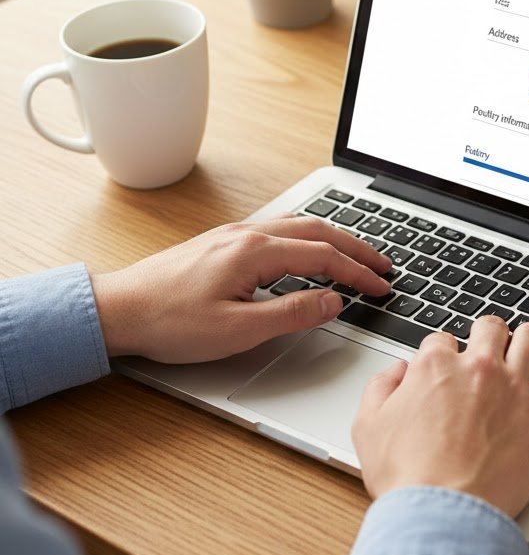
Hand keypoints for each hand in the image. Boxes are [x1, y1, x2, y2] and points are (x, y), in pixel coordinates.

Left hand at [92, 216, 391, 362]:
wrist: (118, 309)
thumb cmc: (169, 322)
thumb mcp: (238, 330)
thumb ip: (292, 313)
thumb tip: (332, 302)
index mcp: (256, 252)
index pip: (324, 256)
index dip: (358, 273)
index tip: (381, 287)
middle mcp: (248, 234)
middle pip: (319, 231)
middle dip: (357, 248)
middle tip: (383, 265)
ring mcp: (235, 234)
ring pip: (300, 225)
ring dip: (334, 238)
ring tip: (356, 254)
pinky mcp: (223, 242)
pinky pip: (280, 229)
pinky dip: (309, 237)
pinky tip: (309, 249)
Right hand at [352, 317, 528, 517]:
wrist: (441, 513)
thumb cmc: (407, 478)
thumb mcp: (368, 427)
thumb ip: (380, 388)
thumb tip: (397, 372)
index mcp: (435, 367)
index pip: (442, 340)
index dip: (443, 354)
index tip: (448, 369)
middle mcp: (478, 368)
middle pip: (491, 328)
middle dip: (488, 336)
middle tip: (490, 353)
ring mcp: (514, 389)